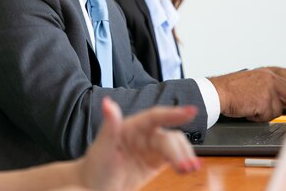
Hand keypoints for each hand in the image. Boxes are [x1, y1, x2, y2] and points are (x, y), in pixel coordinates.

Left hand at [78, 97, 199, 190]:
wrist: (94, 187)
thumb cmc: (94, 167)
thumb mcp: (101, 148)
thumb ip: (109, 126)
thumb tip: (107, 104)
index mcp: (131, 126)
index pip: (155, 117)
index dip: (174, 113)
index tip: (192, 111)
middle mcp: (143, 134)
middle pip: (168, 137)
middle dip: (180, 150)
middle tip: (186, 166)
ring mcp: (150, 148)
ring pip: (174, 146)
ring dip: (185, 156)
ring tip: (189, 169)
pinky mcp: (155, 161)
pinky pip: (174, 158)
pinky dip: (183, 162)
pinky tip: (188, 168)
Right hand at [209, 67, 285, 120]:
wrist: (216, 91)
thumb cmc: (234, 91)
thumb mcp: (259, 85)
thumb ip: (277, 91)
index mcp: (274, 72)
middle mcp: (274, 77)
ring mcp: (270, 86)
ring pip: (282, 108)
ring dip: (268, 113)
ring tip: (252, 106)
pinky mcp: (264, 97)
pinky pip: (268, 115)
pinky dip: (258, 116)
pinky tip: (248, 109)